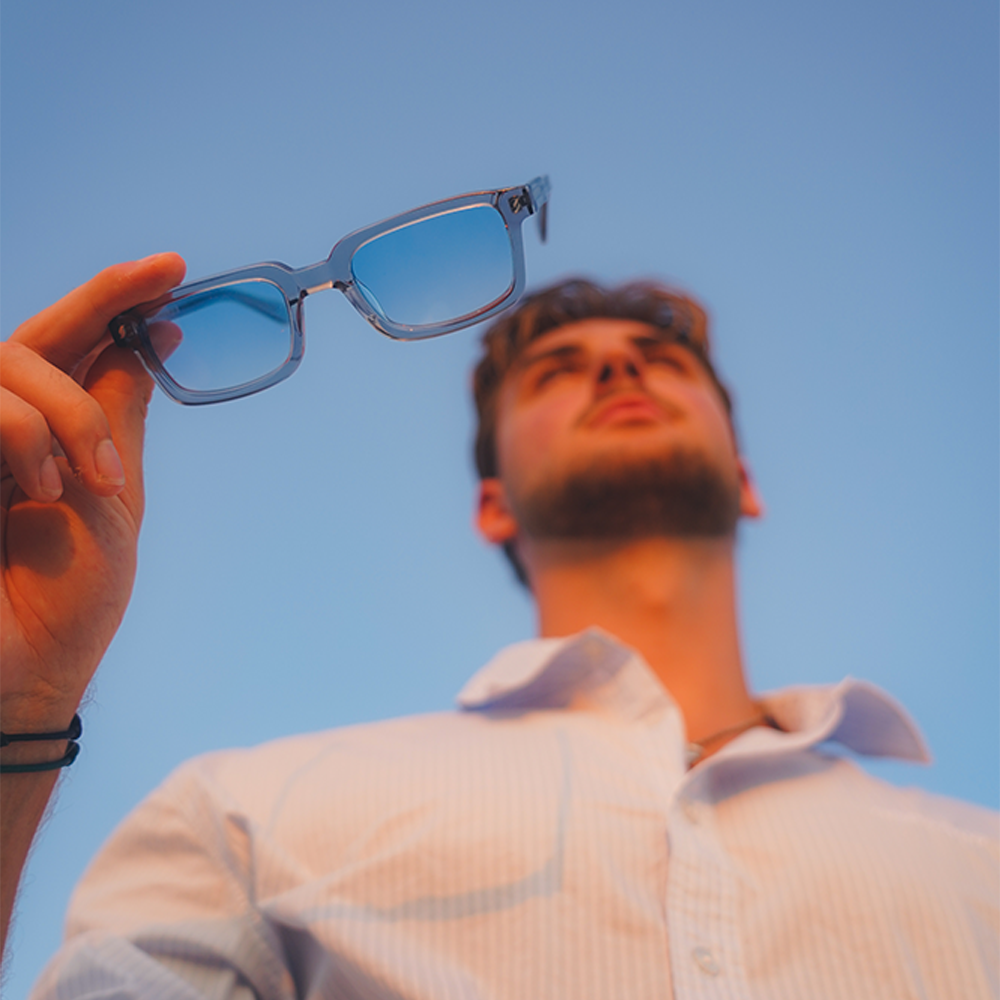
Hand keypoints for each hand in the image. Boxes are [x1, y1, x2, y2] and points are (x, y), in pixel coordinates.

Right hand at [0, 254, 185, 732]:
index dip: (113, 302)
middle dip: (101, 300)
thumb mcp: (114, 498)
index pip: (73, 351)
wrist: (23, 675)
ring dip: (64, 412)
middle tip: (160, 276)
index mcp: (47, 440)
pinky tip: (42, 489)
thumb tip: (152, 340)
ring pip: (7, 363)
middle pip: (35, 337)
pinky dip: (23, 434)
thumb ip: (114, 416)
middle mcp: (1, 433)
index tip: (169, 271)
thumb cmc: (69, 599)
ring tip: (88, 482)